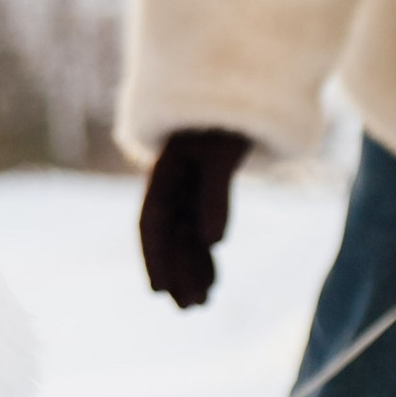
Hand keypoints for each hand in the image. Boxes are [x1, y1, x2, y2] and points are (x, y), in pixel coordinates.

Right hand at [139, 127, 251, 305]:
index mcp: (164, 172)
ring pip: (184, 237)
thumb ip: (216, 195)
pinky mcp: (204, 190)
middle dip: (176, 272)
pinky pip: (200, 230)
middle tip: (188, 309)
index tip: (157, 292)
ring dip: (191, 270)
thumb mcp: (222, 153)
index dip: (153, 257)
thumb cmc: (228, 120)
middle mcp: (171, 184)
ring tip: (201, 304)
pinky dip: (205, 257)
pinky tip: (212, 283)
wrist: (243, 87)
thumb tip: (213, 242)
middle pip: (168, 236)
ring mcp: (187, 188)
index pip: (151, 222)